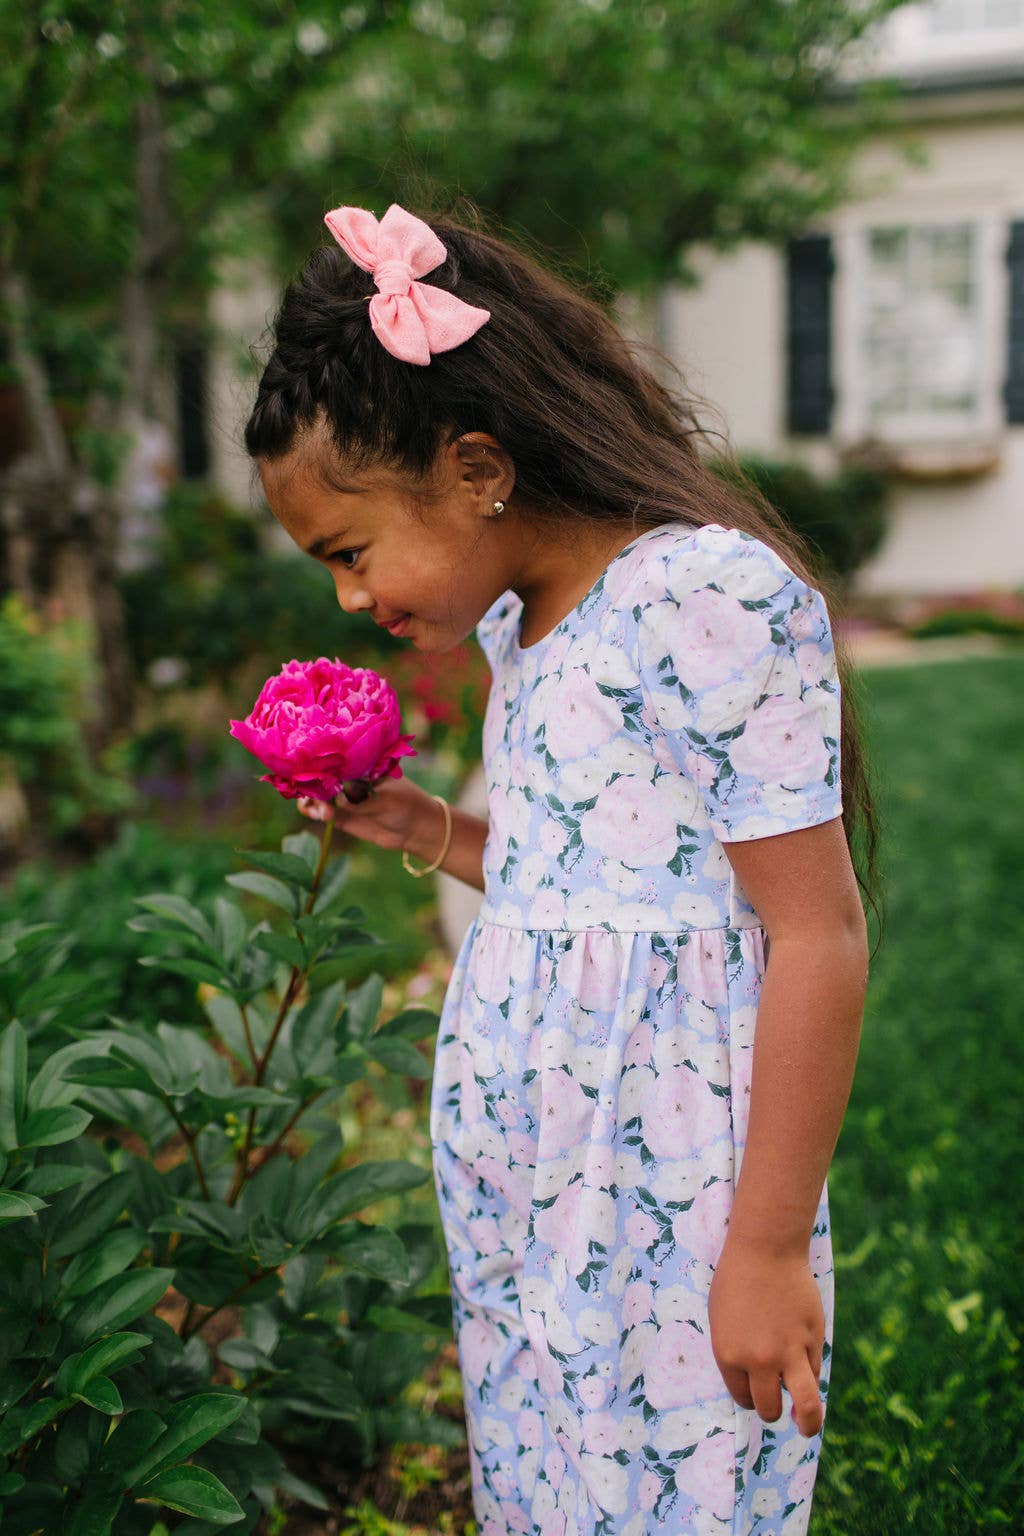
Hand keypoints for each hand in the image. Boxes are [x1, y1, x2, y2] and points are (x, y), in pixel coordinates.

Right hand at [297, 776, 438, 855]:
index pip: (334, 761)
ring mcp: (343, 797)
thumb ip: (362, 801)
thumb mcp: (387, 800)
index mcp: (360, 766)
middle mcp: (348, 779)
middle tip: (316, 797)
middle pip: (320, 777)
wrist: (416, 830)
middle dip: (312, 785)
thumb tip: (337, 800)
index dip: (319, 765)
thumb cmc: (406, 805)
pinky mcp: (341, 816)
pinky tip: (320, 815)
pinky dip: (314, 811)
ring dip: (311, 800)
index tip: (311, 772)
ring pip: (316, 795)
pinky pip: (321, 811)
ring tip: (323, 812)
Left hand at [707, 1237, 825, 1436]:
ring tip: (806, 1427)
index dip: (748, 1397)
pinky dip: (811, 1375)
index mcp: (729, 1356)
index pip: (742, 1397)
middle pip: (769, 1408)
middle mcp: (760, 1360)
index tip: (752, 1391)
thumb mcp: (722, 1320)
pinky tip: (805, 1369)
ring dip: (806, 1421)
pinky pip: (815, 1370)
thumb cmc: (737, 1280)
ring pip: (804, 1405)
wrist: (766, 1248)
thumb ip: (736, 1354)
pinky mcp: (814, 1338)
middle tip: (773, 1406)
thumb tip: (753, 1385)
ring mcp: (790, 1351)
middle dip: (771, 1411)